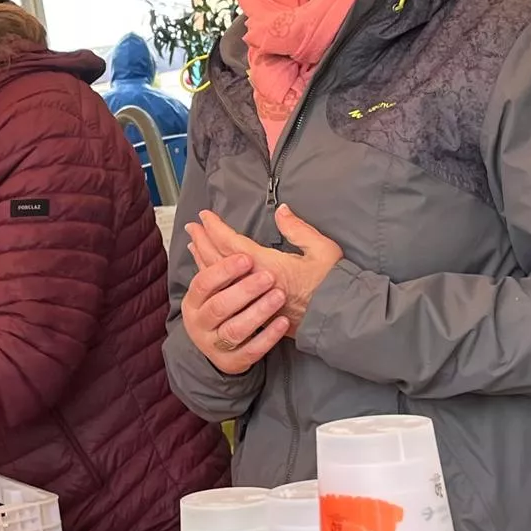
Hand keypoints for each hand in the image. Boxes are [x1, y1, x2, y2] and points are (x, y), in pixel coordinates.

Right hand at [181, 231, 288, 374]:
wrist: (222, 348)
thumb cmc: (224, 304)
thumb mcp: (220, 277)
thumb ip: (223, 248)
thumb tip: (224, 217)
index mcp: (196, 298)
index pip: (204, 282)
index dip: (222, 270)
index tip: (246, 259)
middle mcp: (201, 321)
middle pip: (219, 306)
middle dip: (243, 290)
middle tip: (268, 277)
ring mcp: (216, 343)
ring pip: (235, 329)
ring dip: (257, 312)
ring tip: (278, 297)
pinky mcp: (233, 360)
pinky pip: (251, 350)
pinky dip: (267, 337)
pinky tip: (282, 324)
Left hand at [192, 204, 341, 334]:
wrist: (339, 320)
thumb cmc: (333, 283)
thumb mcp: (322, 249)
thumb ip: (298, 229)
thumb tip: (281, 210)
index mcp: (268, 265)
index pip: (232, 244)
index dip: (215, 229)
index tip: (204, 216)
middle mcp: (254, 283)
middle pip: (219, 260)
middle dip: (203, 241)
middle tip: (191, 227)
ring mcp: (253, 301)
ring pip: (220, 279)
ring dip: (204, 259)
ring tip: (193, 246)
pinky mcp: (256, 313)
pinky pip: (225, 294)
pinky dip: (213, 280)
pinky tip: (208, 274)